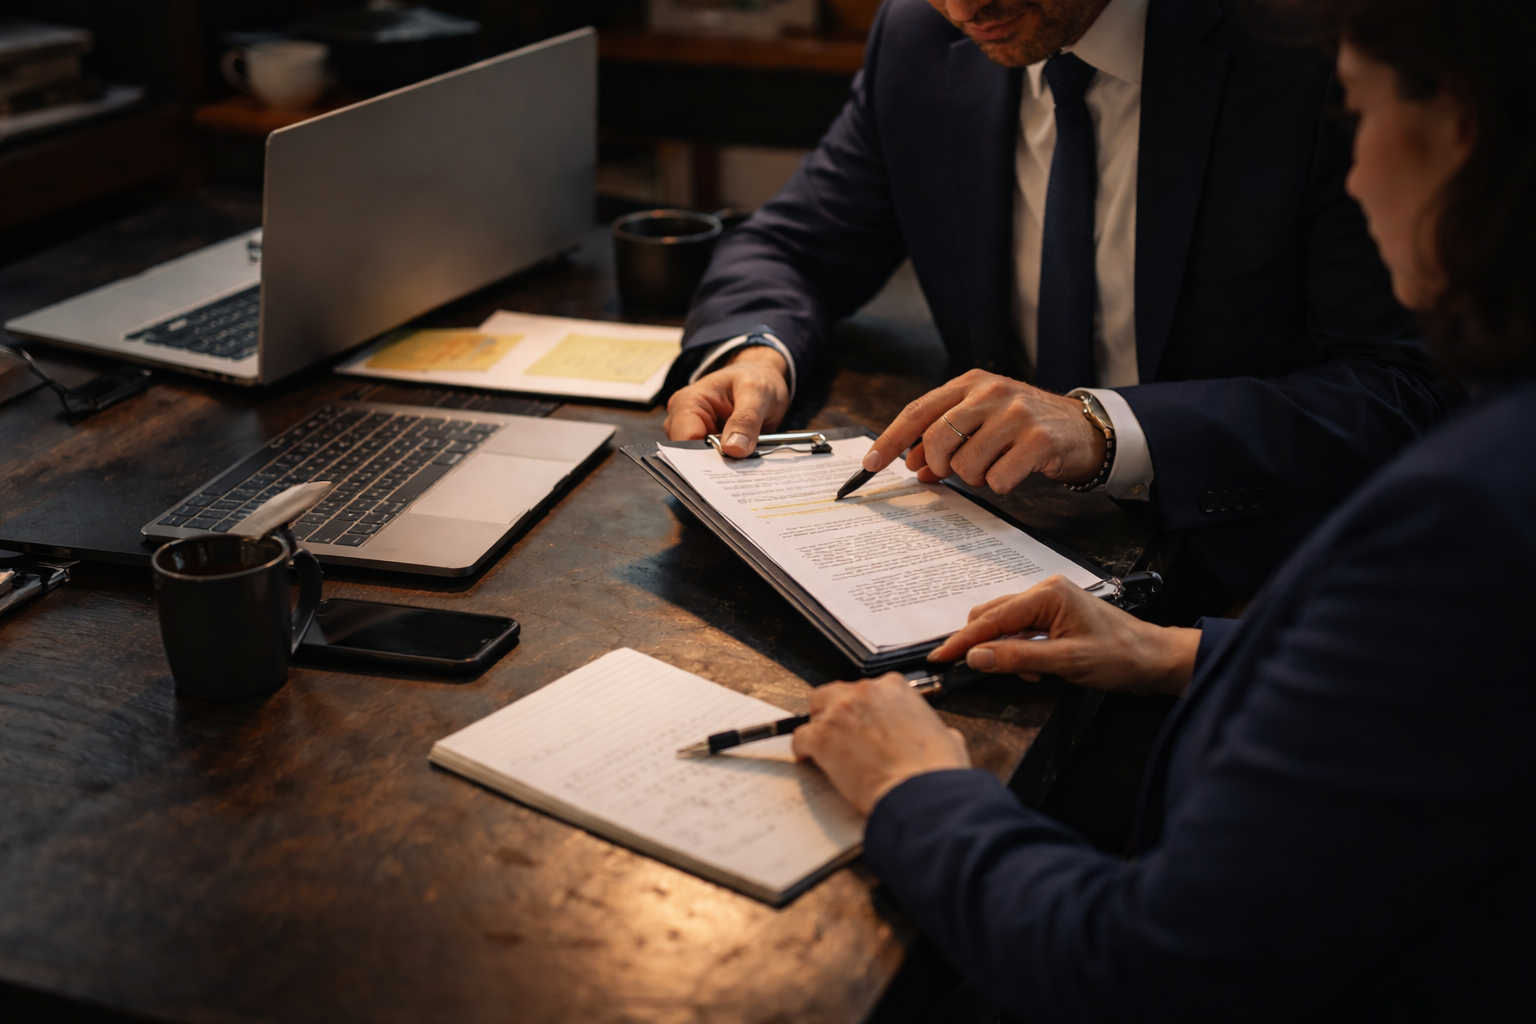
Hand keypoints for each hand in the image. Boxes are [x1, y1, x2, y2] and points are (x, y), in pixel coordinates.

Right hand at [663, 346, 790, 457]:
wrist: (761, 376)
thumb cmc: (755, 378)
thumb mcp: (757, 392)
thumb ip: (746, 420)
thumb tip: (734, 449)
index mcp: (687, 402)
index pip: (685, 440)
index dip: (705, 458)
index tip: (731, 468)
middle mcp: (682, 420)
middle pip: (690, 456)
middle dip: (716, 466)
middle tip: (744, 469)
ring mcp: (692, 434)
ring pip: (701, 464)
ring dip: (724, 467)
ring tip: (747, 463)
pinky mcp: (705, 446)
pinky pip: (712, 464)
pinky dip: (728, 466)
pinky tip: (744, 464)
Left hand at [791, 673, 970, 815]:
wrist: (921, 793)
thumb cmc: (935, 770)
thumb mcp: (947, 738)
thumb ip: (934, 729)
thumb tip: (938, 737)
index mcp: (895, 688)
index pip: (870, 688)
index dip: (865, 708)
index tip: (864, 722)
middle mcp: (865, 692)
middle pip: (837, 692)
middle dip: (837, 711)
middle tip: (842, 734)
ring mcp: (840, 713)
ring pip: (816, 708)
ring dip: (820, 725)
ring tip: (826, 746)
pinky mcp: (821, 737)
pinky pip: (800, 737)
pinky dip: (803, 749)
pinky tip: (809, 758)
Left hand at [860, 370, 1105, 491]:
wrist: (1084, 429)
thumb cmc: (1025, 426)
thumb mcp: (983, 421)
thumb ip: (946, 438)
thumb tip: (913, 466)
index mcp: (971, 382)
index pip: (918, 411)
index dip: (890, 441)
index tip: (869, 466)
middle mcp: (991, 392)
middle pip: (937, 439)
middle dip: (939, 465)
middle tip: (954, 471)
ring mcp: (1016, 414)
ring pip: (966, 465)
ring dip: (975, 478)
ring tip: (995, 465)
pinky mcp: (1039, 440)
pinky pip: (998, 480)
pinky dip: (1000, 485)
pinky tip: (1016, 472)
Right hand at [927, 576, 1200, 696]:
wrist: (1155, 659)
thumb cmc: (1120, 656)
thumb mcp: (1067, 662)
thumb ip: (1019, 659)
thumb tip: (977, 657)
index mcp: (1046, 595)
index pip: (991, 619)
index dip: (962, 641)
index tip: (939, 657)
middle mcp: (1044, 592)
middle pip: (991, 617)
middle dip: (983, 646)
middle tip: (976, 672)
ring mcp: (1048, 604)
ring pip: (1004, 626)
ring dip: (1005, 652)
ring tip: (1029, 674)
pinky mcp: (1053, 617)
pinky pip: (1021, 632)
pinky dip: (1019, 653)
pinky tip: (1037, 669)